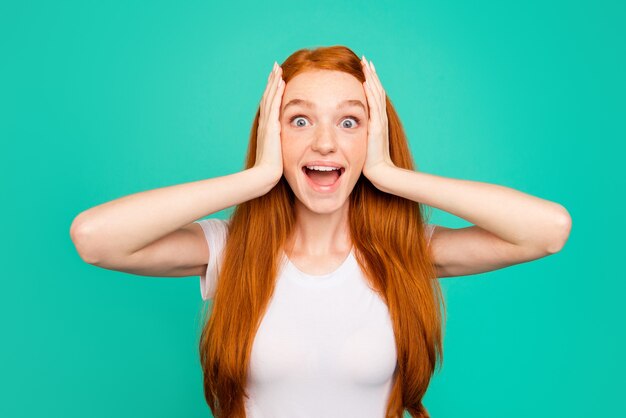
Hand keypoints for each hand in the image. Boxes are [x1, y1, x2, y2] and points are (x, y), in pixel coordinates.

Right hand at [253, 61, 284, 182]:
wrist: (265, 175)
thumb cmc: (271, 168)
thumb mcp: (278, 152)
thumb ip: (280, 144)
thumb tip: (284, 143)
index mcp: (266, 128)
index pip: (269, 105)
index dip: (272, 91)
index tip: (277, 79)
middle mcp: (264, 123)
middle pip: (268, 97)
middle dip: (272, 81)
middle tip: (275, 67)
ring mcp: (266, 124)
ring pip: (270, 98)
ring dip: (274, 82)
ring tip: (277, 69)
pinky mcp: (270, 127)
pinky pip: (274, 105)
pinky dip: (277, 93)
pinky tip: (281, 82)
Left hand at [361, 56, 394, 181]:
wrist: (378, 171)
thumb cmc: (368, 159)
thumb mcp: (361, 140)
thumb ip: (357, 130)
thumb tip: (346, 124)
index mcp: (376, 119)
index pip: (373, 95)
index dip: (369, 81)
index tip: (363, 68)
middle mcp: (380, 117)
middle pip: (376, 90)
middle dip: (371, 74)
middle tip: (365, 59)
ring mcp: (380, 121)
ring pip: (376, 94)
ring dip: (371, 78)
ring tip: (366, 64)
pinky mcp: (377, 127)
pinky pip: (374, 106)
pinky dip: (371, 92)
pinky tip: (366, 82)